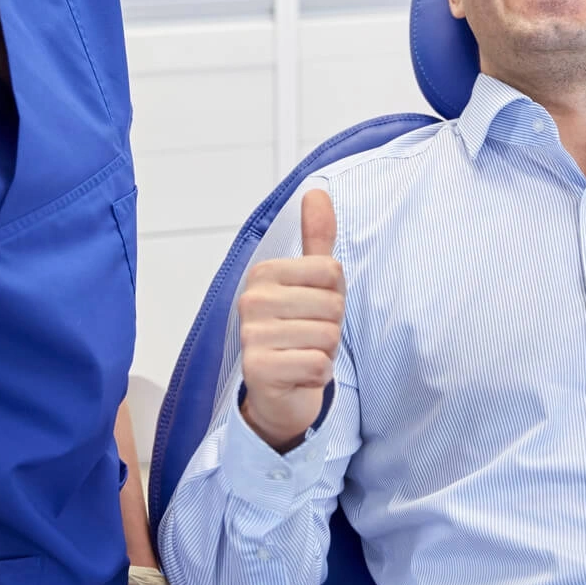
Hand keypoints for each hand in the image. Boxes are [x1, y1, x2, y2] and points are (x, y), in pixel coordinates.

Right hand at [238, 188, 344, 451]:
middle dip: (331, 326)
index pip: (331, 270)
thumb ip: (315, 238)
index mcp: (263, 273)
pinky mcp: (259, 370)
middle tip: (308, 337)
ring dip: (325, 352)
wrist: (278, 393)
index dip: (334, 294)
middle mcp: (251, 300)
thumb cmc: (297, 332)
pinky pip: (318, 365)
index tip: (313, 309)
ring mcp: (251, 335)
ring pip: (327, 336)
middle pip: (332, 304)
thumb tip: (317, 191)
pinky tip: (299, 374)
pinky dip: (317, 375)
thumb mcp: (310, 282)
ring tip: (303, 355)